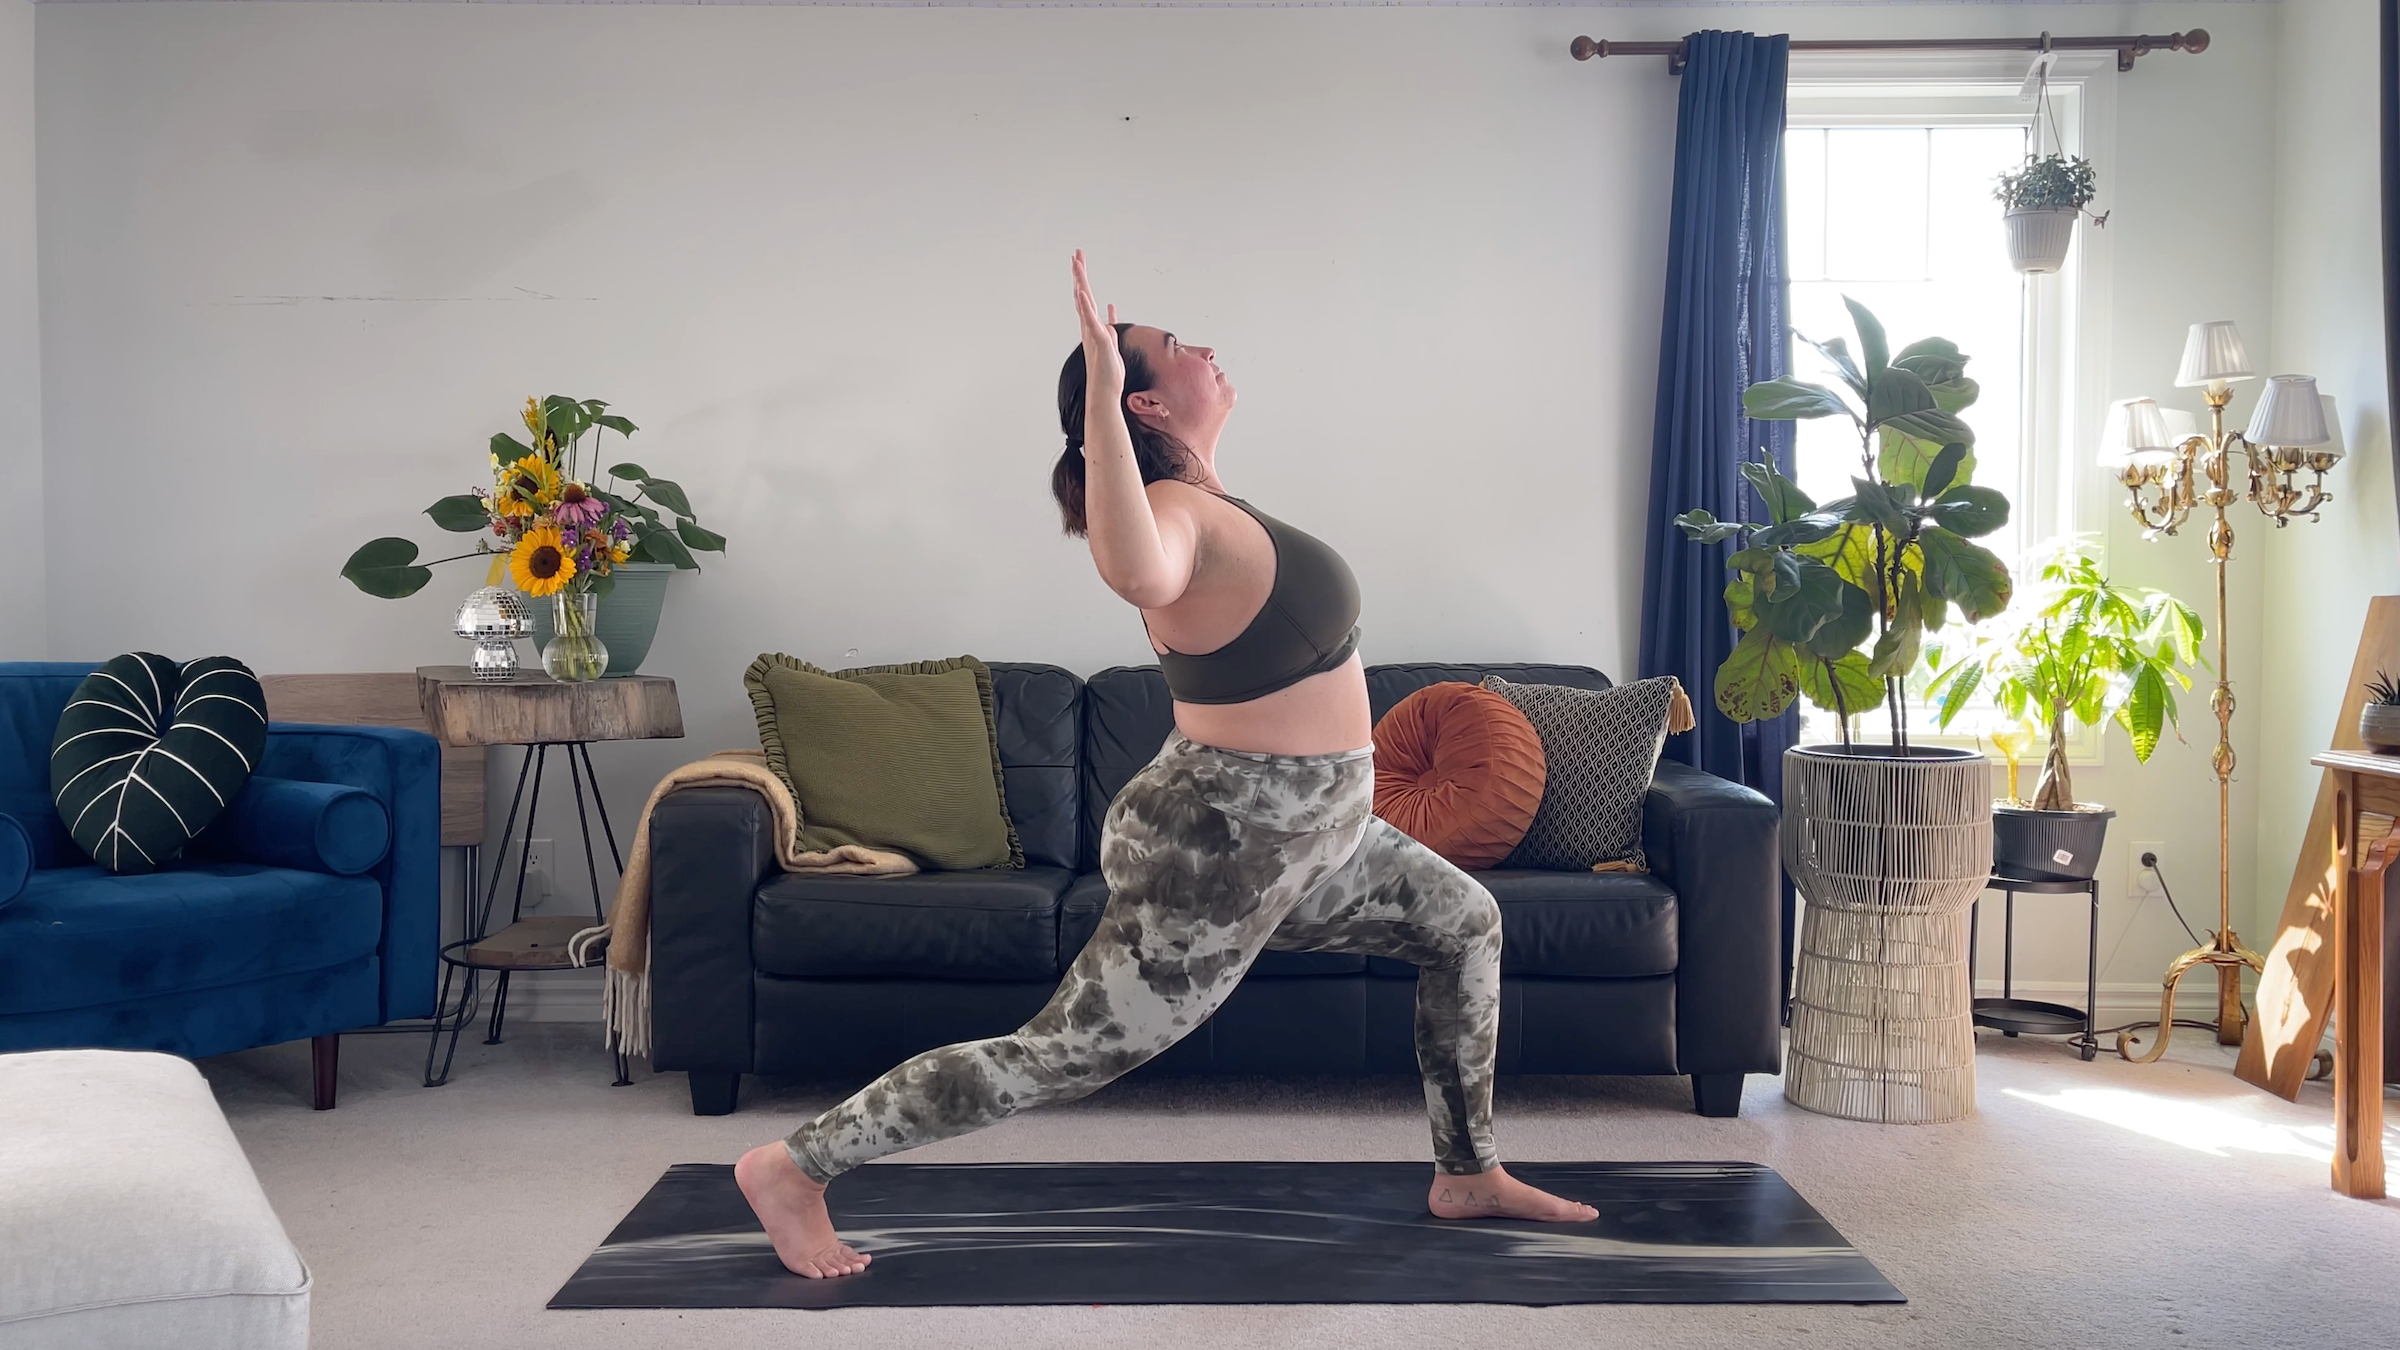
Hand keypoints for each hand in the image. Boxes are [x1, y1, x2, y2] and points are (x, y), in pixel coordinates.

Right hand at [1072, 249, 1125, 390]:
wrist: (1104, 391)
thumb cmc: (1108, 373)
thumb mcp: (1112, 347)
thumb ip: (1110, 333)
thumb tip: (1110, 323)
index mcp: (1093, 328)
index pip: (1087, 300)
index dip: (1083, 282)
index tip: (1080, 265)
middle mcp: (1090, 327)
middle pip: (1083, 295)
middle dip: (1080, 274)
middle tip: (1076, 255)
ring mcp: (1092, 333)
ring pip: (1084, 302)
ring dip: (1080, 282)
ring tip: (1076, 264)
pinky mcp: (1098, 340)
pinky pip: (1090, 319)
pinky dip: (1086, 306)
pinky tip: (1081, 293)